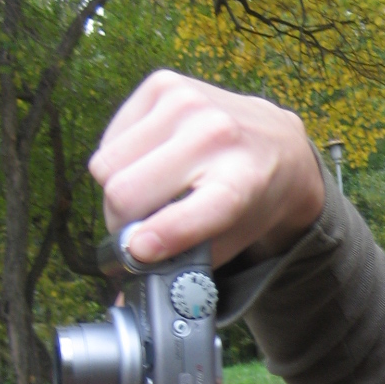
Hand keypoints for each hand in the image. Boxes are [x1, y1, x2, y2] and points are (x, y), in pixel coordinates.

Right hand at [89, 71, 325, 267]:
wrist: (278, 142)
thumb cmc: (251, 198)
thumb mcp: (232, 239)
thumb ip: (183, 266)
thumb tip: (124, 299)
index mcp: (241, 183)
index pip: (190, 214)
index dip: (157, 238)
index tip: (137, 253)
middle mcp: (215, 136)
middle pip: (125, 193)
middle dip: (121, 222)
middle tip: (137, 231)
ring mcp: (188, 103)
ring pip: (107, 165)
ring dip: (117, 191)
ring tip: (148, 196)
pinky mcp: (163, 84)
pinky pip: (110, 138)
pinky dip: (120, 160)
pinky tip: (151, 163)